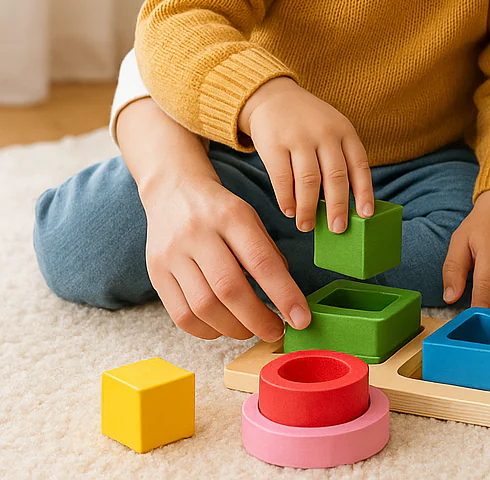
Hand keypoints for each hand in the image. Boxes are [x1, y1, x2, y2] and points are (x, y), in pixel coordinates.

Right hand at [140, 169, 310, 341]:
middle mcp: (199, 233)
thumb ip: (267, 253)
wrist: (173, 190)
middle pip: (229, 289)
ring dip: (234, 328)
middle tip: (276, 331)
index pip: (261, 262)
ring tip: (251, 329)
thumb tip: (286, 297)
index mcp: (231, 216)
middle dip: (258, 319)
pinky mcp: (155, 273)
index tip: (301, 319)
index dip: (285, 295)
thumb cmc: (220, 210)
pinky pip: (181, 315)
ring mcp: (172, 254)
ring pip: (204, 307)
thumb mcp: (250, 218)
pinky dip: (207, 330)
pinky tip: (222, 326)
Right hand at [240, 77, 374, 233]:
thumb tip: (346, 205)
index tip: (366, 215)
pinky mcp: (274, 143)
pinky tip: (289, 211)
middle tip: (338, 230)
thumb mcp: (333, 129)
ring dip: (308, 209)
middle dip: (338, 207)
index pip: (360, 166)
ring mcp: (299, 137)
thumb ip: (340, 159)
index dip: (365, 192)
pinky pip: (282, 178)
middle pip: (336, 177)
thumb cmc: (309, 122)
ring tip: (307, 226)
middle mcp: (325, 133)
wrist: (273, 96)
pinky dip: (287, 199)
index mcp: (345, 131)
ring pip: (308, 182)